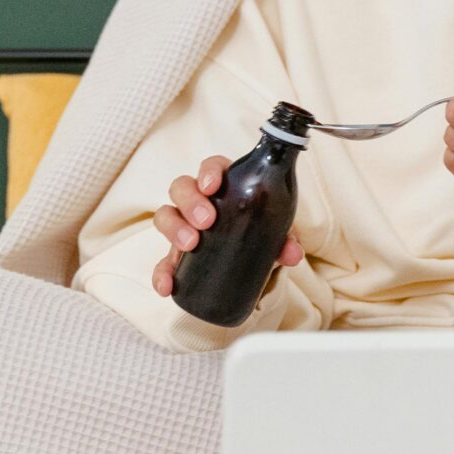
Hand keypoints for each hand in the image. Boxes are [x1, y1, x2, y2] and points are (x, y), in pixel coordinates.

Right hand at [151, 154, 303, 296]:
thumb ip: (285, 240)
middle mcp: (198, 200)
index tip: (212, 186)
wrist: (252, 258)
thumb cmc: (260, 230)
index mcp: (225, 184)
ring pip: (165, 215)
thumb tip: (292, 254)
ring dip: (173, 228)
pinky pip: (162, 260)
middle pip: (182, 187)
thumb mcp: (274, 232)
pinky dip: (161, 272)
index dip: (208, 172)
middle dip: (190, 202)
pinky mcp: (176, 254)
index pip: (211, 167)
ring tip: (190, 245)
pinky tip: (167, 286)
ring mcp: (183, 225)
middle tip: (206, 222)